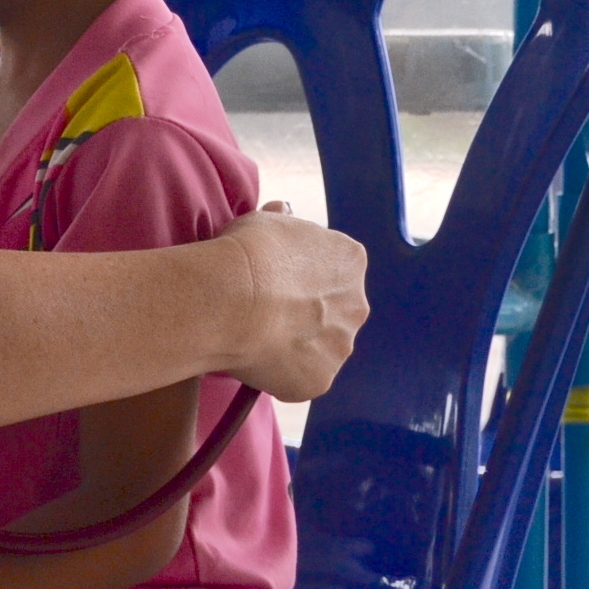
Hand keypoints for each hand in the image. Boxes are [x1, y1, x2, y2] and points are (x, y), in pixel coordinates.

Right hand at [216, 202, 368, 400]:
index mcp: (349, 259)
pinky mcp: (321, 378)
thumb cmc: (245, 252)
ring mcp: (341, 345)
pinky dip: (281, 369)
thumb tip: (284, 211)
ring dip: (295, 342)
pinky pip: (301, 374)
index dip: (299, 271)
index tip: (273, 274)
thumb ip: (282, 221)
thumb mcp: (263, 220)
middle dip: (306, 311)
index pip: (332, 266)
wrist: (232, 299)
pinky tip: (253, 355)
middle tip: (265, 308)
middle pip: (333, 309)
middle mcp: (356, 304)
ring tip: (254, 333)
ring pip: (319, 345)